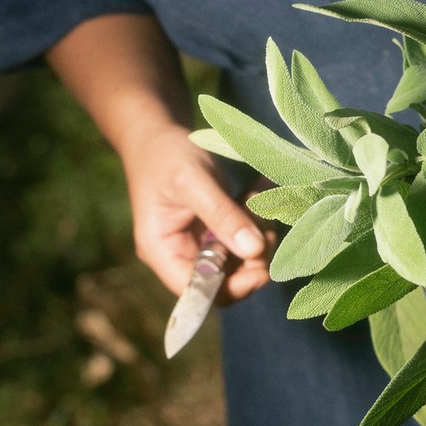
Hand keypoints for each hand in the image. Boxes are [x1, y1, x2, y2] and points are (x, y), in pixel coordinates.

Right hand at [124, 124, 274, 304]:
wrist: (158, 133)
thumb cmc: (166, 154)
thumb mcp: (193, 181)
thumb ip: (222, 215)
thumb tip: (254, 250)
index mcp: (162, 251)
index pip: (198, 292)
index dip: (232, 287)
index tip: (261, 265)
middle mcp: (180, 255)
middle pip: (225, 280)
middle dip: (252, 257)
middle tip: (267, 224)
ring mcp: (199, 244)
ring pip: (240, 260)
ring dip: (259, 233)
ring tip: (259, 197)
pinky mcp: (215, 231)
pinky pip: (244, 238)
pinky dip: (257, 218)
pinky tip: (260, 190)